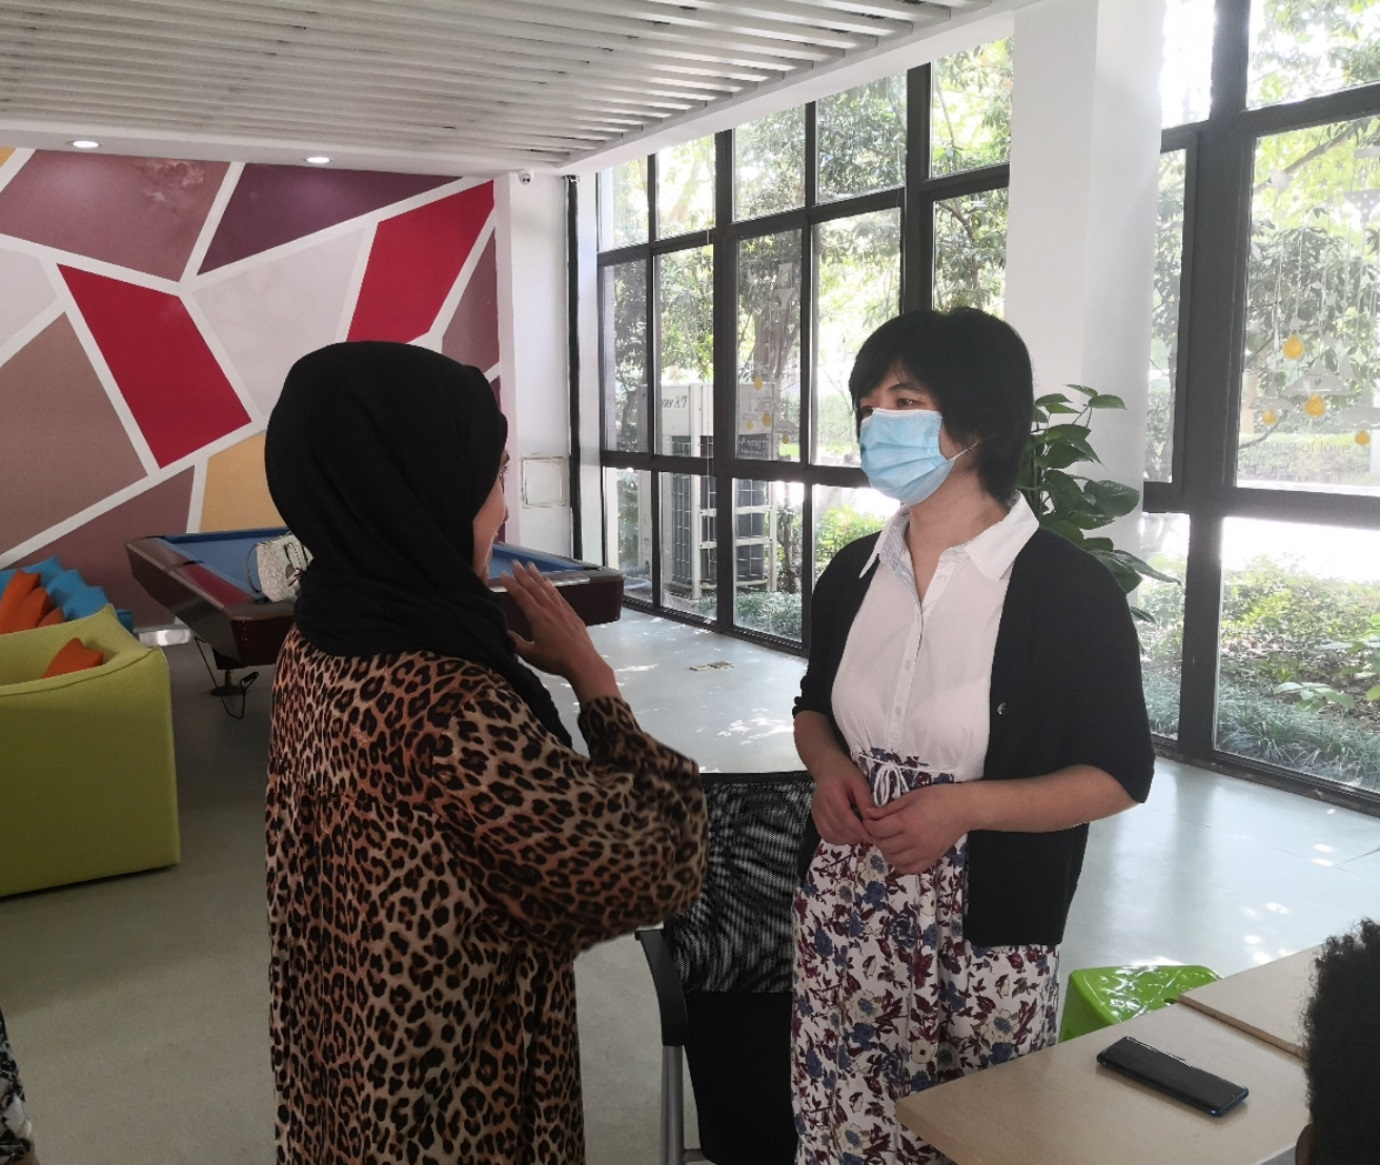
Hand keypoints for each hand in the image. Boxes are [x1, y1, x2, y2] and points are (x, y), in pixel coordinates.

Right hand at [504, 561, 618, 702]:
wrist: (583, 662)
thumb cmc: (555, 660)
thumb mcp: (531, 654)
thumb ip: (517, 643)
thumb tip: (506, 633)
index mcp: (537, 617)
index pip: (521, 596)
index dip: (511, 584)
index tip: (503, 574)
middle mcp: (549, 609)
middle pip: (534, 587)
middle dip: (523, 574)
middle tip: (515, 563)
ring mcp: (562, 610)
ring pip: (547, 589)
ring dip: (538, 577)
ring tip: (530, 566)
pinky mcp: (572, 614)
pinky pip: (559, 596)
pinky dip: (552, 587)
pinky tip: (549, 582)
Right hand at [810, 759, 874, 846]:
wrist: (828, 768)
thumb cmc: (846, 773)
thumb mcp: (860, 783)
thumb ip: (866, 801)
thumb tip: (872, 822)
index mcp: (830, 791)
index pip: (844, 815)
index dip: (857, 829)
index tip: (871, 836)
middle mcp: (819, 803)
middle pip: (837, 827)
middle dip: (854, 836)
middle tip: (868, 836)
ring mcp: (815, 812)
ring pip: (830, 835)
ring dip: (847, 839)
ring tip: (860, 835)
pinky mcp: (815, 818)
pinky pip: (826, 835)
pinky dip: (838, 839)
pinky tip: (849, 835)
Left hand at [862, 783, 970, 875]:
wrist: (964, 809)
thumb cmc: (937, 797)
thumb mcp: (910, 797)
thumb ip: (888, 808)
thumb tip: (869, 814)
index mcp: (907, 821)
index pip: (879, 830)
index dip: (869, 825)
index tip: (868, 821)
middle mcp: (914, 840)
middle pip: (884, 845)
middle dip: (876, 837)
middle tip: (877, 829)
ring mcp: (923, 852)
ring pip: (894, 859)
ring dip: (886, 851)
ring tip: (889, 840)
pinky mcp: (931, 859)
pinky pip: (909, 869)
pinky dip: (900, 864)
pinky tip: (900, 854)